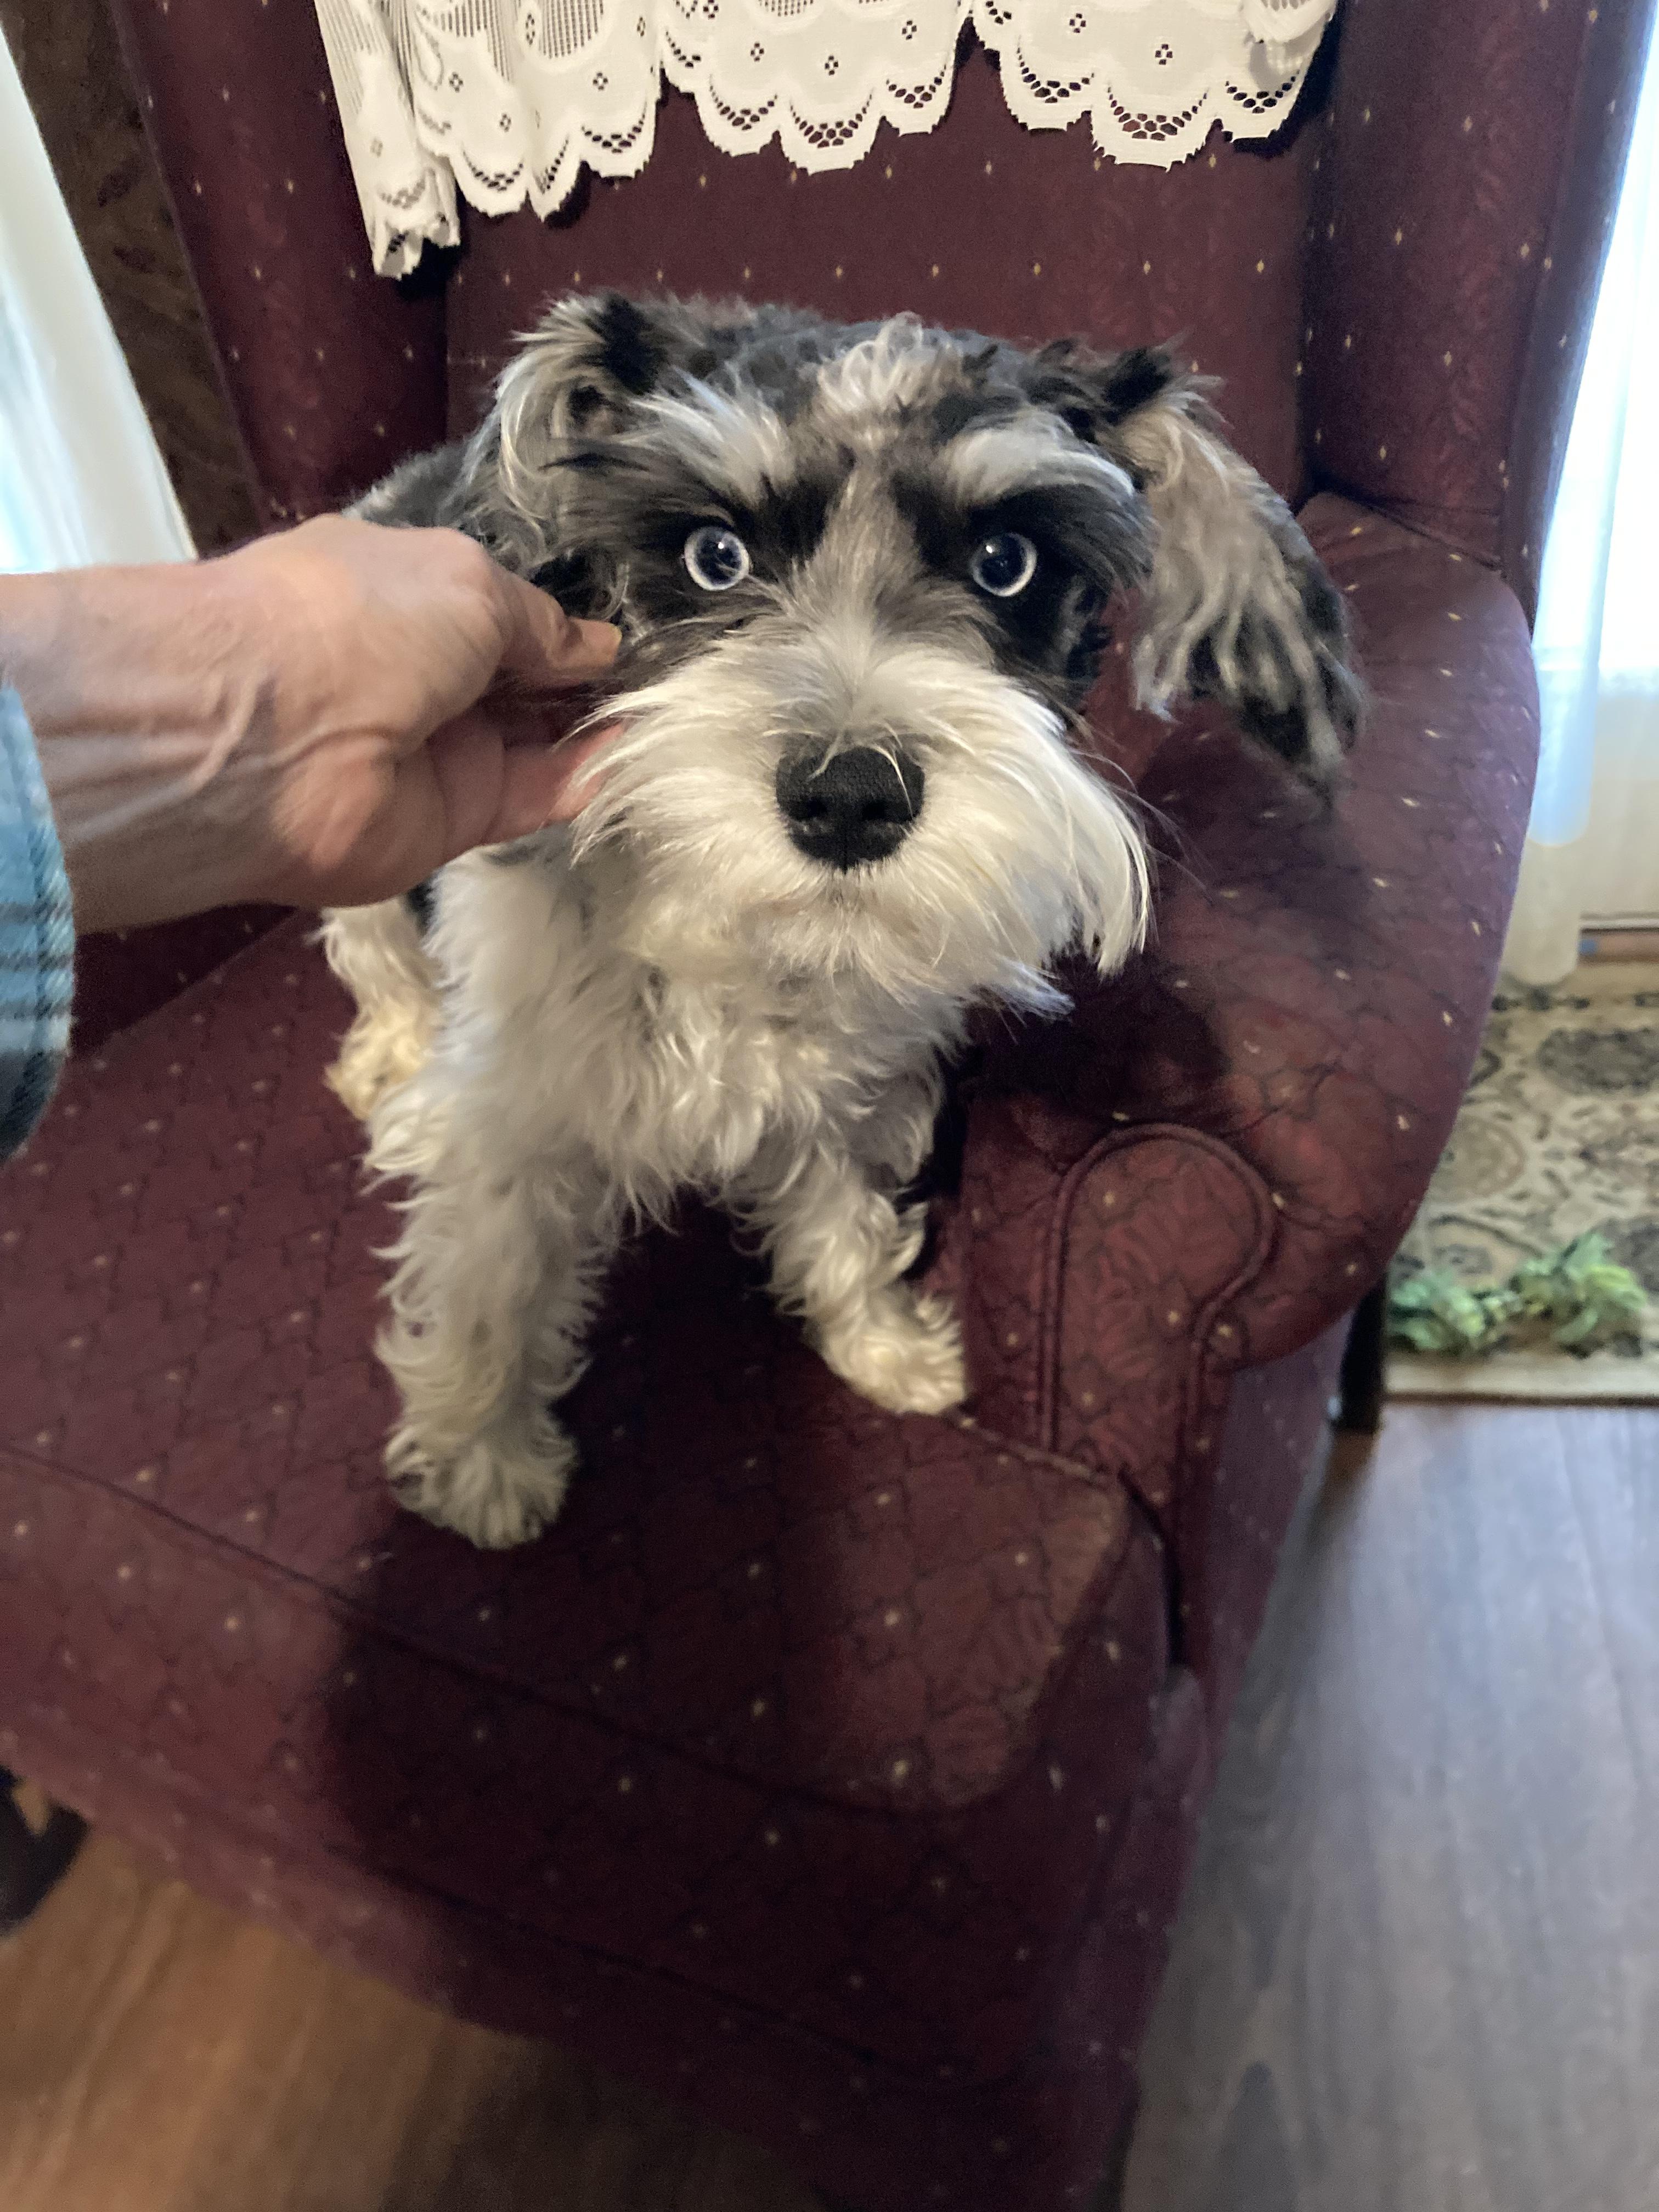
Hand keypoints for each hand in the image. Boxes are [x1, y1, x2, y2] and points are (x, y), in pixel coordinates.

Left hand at [0, 517, 619, 929]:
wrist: (262, 740)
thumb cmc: (347, 622)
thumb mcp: (468, 581)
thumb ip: (539, 621)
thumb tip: (592, 646)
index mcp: (409, 591)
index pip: (507, 612)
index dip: (571, 620)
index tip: (642, 625)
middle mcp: (422, 671)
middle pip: (528, 681)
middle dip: (594, 676)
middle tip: (675, 672)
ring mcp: (438, 749)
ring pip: (540, 742)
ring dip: (601, 728)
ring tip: (673, 710)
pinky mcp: (453, 819)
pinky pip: (536, 798)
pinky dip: (586, 779)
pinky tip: (633, 754)